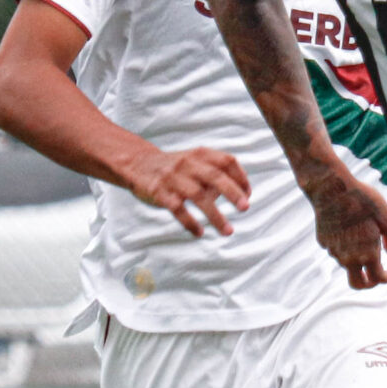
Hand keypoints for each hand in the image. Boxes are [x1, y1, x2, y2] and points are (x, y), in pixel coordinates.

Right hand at [121, 146, 251, 237]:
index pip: (227, 161)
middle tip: (245, 208)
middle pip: (215, 176)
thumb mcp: (195, 161)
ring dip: (215, 215)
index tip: (248, 194)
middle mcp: (188, 164)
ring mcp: (173, 178)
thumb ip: (217, 174)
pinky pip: (177, 209)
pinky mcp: (159, 192)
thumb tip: (242, 194)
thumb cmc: (175, 168)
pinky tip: (199, 232)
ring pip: (198, 196)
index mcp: (200, 154)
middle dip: (232, 192)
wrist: (138, 164)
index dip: (241, 177)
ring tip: (228, 231)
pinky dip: (190, 222)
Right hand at [305, 168, 386, 287]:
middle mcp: (348, 258)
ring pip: (346, 265)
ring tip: (364, 241)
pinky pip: (336, 251)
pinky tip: (349, 232)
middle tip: (375, 275)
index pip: (377, 278)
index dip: (386, 279)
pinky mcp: (323, 242)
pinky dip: (345, 248)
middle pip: (357, 283)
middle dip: (368, 284)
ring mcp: (333, 251)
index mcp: (367, 254)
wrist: (332, 188)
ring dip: (356, 261)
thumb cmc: (362, 200)